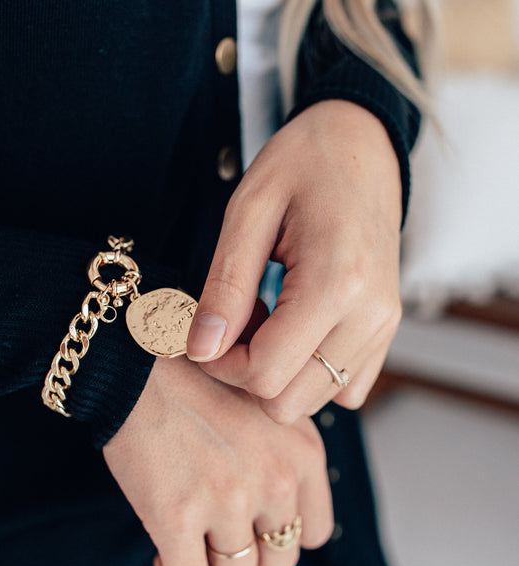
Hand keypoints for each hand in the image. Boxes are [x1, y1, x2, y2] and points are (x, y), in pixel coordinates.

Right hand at [103, 356, 332, 565]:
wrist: (140, 362)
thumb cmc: (197, 382)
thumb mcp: (265, 408)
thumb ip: (283, 456)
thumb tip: (276, 512)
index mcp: (303, 452)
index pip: (314, 531)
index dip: (279, 533)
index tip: (251, 523)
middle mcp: (275, 479)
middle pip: (279, 562)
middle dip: (248, 553)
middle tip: (217, 531)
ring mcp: (228, 499)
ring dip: (210, 564)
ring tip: (189, 536)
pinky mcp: (178, 515)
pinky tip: (162, 550)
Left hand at [187, 100, 402, 422]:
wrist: (361, 143)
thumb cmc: (302, 164)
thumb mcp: (248, 213)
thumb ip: (224, 288)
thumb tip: (200, 350)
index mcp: (336, 283)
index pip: (264, 373)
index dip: (219, 364)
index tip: (204, 333)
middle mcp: (370, 315)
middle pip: (289, 400)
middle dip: (245, 374)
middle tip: (231, 325)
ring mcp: (384, 326)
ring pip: (315, 399)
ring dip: (276, 374)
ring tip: (262, 321)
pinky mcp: (386, 329)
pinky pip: (344, 386)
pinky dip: (309, 373)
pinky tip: (292, 332)